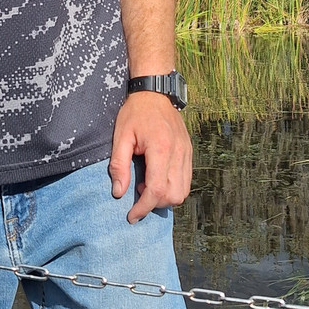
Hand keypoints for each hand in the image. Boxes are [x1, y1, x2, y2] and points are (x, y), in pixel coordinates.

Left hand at [109, 91, 191, 222]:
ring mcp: (187, 153)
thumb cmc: (135, 113)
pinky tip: (158, 178)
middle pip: (173, 195)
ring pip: (183, 191)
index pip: (157, 190)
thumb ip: (119, 165)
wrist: (155, 93)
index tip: (131, 216)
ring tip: (148, 184)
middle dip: (155, 203)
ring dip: (165, 197)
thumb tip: (118, 193)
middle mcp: (178, 153)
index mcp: (160, 149)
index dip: (143, 208)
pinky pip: (186, 181)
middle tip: (138, 192)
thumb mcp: (121, 136)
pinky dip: (173, 188)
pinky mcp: (189, 153)